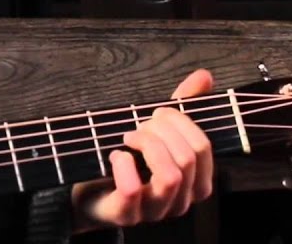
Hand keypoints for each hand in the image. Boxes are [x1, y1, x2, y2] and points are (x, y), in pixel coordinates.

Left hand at [69, 69, 214, 231]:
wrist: (87, 189)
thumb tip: (204, 76)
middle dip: (160, 130)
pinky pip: (132, 190)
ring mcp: (154, 211)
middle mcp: (181, 201)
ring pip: (170, 176)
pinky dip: (123, 165)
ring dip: (146, 145)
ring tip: (126, 137)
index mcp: (195, 182)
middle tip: (137, 125)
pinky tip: (116, 155)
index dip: (180, 121)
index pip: (204, 147)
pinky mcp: (125, 215)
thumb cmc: (128, 159)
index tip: (157, 113)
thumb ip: (182, 104)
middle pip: (187, 158)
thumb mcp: (156, 129)